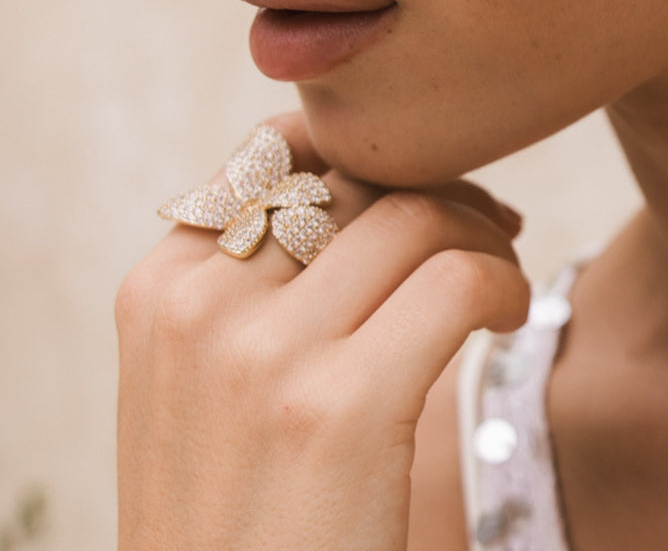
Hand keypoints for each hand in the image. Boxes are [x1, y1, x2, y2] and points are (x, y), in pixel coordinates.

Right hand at [114, 111, 528, 549]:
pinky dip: (504, 284)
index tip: (421, 190)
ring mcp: (261, 355)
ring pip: (415, 216)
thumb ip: (255, 286)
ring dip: (481, 233)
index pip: (280, 152)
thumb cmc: (236, 519)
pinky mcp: (337, 410)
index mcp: (161, 288)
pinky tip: (507, 319)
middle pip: (357, 180)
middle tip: (486, 229)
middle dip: (437, 189)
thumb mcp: (206, 387)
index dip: (368, 156)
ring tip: (500, 281)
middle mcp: (199, 304)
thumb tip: (363, 189)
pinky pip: (458, 280)